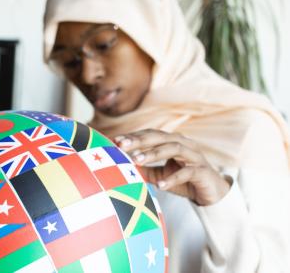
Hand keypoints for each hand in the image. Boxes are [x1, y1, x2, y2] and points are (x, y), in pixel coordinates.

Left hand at [114, 129, 230, 205]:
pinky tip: (159, 185)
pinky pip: (187, 172)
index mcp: (173, 142)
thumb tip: (124, 168)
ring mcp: (195, 156)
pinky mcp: (203, 171)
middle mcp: (184, 144)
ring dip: (153, 154)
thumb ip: (145, 170)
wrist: (213, 194)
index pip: (150, 134)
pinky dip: (173, 178)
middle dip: (139, 140)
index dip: (133, 136)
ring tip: (136, 161)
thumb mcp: (161, 175)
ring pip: (174, 148)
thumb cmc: (185, 181)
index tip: (115, 140)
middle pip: (160, 137)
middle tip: (121, 145)